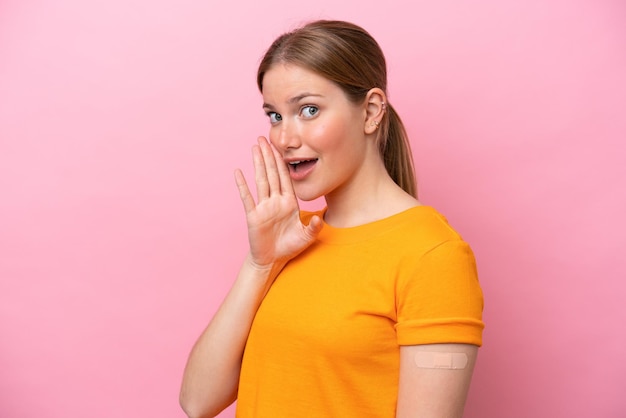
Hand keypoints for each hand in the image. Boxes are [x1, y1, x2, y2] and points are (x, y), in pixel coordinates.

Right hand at [234, 137, 321, 268]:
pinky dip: (242, 185)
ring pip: (261, 181)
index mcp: (289, 203)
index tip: (279, 147)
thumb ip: (314, 227)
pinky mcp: (253, 216)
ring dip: (258, 163)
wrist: (273, 261)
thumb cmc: (289, 247)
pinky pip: (247, 198)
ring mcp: (263, 207)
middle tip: (263, 138)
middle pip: (272, 174)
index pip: (286, 178)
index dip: (283, 162)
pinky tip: (238, 173)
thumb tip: (319, 218)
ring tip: (254, 147)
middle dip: (268, 155)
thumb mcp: (306, 237)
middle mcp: (275, 201)